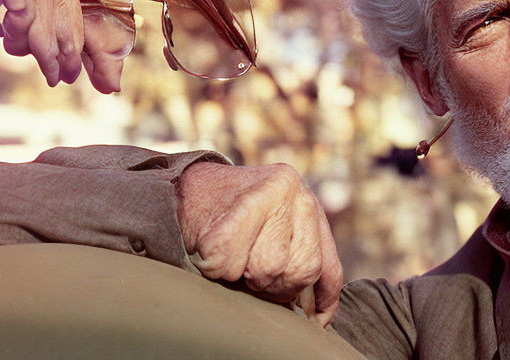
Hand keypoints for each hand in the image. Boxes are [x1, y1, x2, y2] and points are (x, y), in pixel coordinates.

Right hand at [175, 162, 342, 326]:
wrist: (182, 187)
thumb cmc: (231, 214)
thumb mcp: (275, 219)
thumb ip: (298, 249)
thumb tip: (314, 308)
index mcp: (304, 197)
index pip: (326, 261)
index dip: (325, 298)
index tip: (317, 321)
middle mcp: (291, 191)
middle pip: (301, 271)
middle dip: (275, 285)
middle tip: (251, 270)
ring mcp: (262, 200)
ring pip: (268, 271)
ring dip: (244, 276)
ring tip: (232, 254)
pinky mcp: (230, 219)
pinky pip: (231, 269)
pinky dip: (217, 269)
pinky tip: (211, 248)